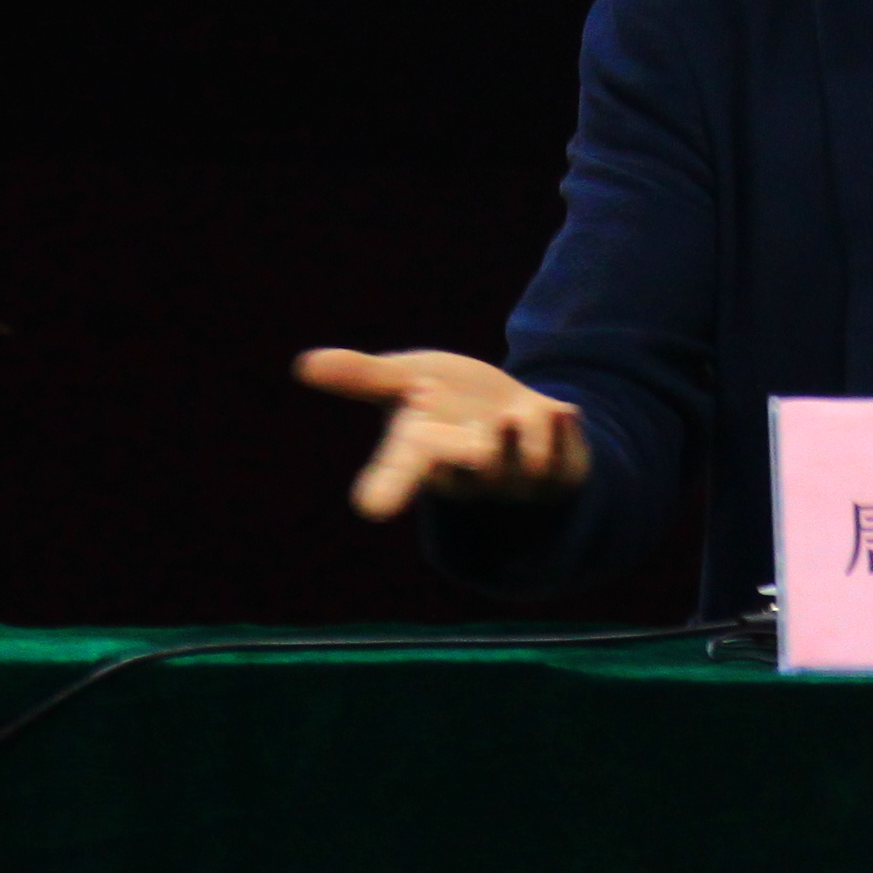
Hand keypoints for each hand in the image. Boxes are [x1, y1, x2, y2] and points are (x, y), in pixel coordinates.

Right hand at [293, 347, 592, 520]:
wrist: (509, 411)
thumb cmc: (447, 401)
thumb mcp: (407, 381)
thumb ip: (365, 377)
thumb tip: (303, 365)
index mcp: (429, 457)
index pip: (404, 473)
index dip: (389, 487)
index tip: (369, 507)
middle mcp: (473, 475)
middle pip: (476, 474)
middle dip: (484, 455)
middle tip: (487, 430)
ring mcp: (519, 479)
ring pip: (527, 461)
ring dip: (524, 434)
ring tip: (510, 412)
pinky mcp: (561, 474)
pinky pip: (569, 457)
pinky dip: (565, 428)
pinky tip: (564, 410)